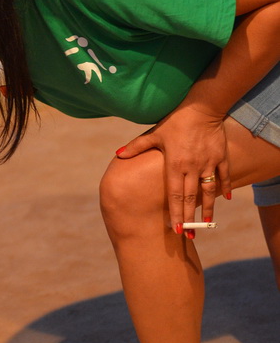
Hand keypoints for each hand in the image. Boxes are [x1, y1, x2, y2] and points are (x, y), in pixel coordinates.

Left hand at [116, 107, 231, 233]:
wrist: (200, 107)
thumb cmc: (175, 121)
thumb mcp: (154, 134)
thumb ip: (136, 146)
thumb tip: (118, 154)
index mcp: (175, 164)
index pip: (175, 195)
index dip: (176, 213)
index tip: (175, 229)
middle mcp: (192, 167)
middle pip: (191, 198)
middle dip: (190, 218)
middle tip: (190, 235)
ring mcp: (207, 163)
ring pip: (209, 190)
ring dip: (209, 208)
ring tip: (207, 223)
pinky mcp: (220, 157)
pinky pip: (224, 175)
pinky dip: (225, 187)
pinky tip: (225, 199)